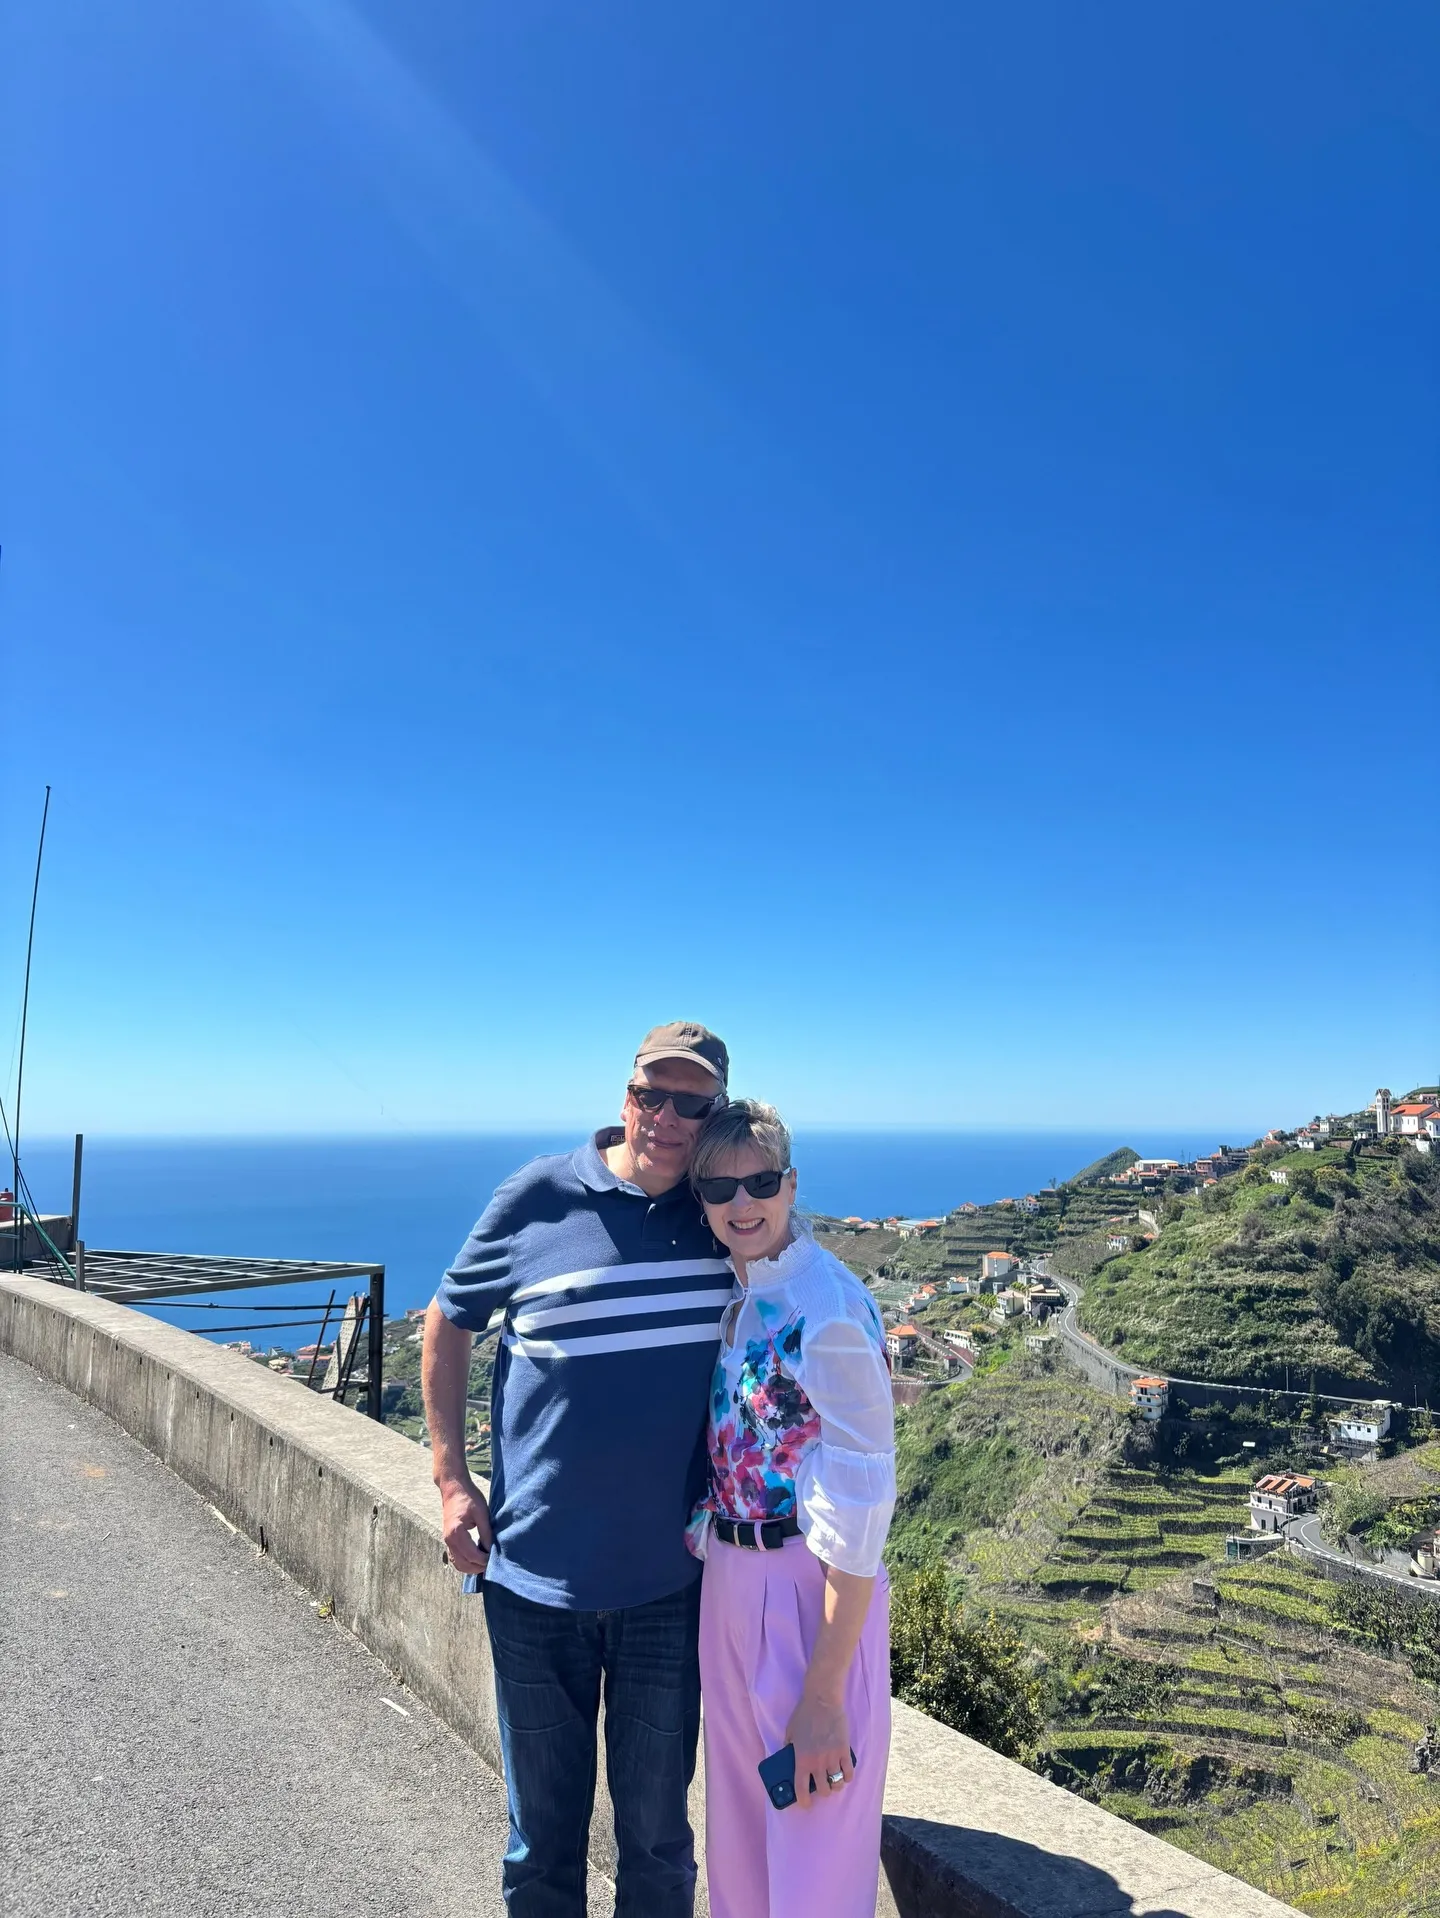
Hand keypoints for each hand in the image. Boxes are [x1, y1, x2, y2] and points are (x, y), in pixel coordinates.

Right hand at [437, 1474, 492, 1576]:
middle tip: (492, 1563)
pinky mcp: (448, 1540)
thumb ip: (486, 1532)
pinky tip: (477, 1558)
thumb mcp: (482, 1513)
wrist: (453, 1489)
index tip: (495, 1559)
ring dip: (471, 1567)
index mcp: (456, 1533)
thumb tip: (492, 1549)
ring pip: (458, 1564)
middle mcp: (448, 1540)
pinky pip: (455, 1558)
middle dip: (478, 1567)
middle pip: (463, 1564)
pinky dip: (465, 1562)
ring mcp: (446, 1541)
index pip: (472, 1555)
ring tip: (485, 1562)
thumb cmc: (468, 1498)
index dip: (484, 1560)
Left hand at [784, 1689, 852, 1810]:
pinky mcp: (844, 1751)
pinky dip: (847, 1777)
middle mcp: (817, 1763)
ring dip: (835, 1785)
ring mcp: (832, 1757)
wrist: (822, 1699)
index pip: (801, 1790)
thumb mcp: (790, 1732)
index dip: (803, 1802)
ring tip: (833, 1780)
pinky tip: (844, 1773)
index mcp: (801, 1760)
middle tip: (821, 1785)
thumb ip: (789, 1748)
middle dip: (823, 1791)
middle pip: (823, 1790)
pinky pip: (848, 1773)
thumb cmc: (804, 1713)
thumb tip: (788, 1758)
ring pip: (837, 1784)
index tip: (806, 1803)